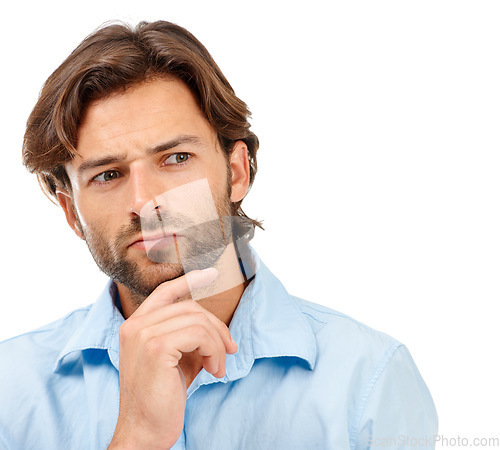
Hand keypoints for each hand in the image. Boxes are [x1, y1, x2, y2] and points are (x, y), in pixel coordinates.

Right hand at [108, 268, 237, 448]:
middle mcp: (134, 325)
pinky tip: (214, 371)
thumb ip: (189, 337)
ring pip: (198, 320)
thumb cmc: (162, 398)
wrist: (144, 432)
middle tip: (229, 349)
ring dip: (218, 343)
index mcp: (135, 326)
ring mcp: (143, 334)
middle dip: (216, 327)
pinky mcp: (156, 347)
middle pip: (190, 307)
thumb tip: (218, 328)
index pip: (164, 291)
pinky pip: (199, 335)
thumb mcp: (177, 359)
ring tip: (219, 366)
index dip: (189, 280)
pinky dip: (214, 351)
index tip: (211, 273)